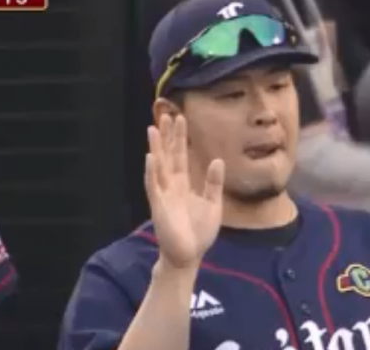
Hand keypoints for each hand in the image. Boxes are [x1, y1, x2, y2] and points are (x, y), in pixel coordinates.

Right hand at [145, 114, 225, 270]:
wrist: (189, 255)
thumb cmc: (199, 232)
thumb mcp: (213, 204)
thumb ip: (214, 183)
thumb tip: (218, 160)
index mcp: (183, 185)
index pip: (180, 156)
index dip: (180, 138)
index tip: (180, 118)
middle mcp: (170, 186)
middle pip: (168, 155)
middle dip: (167, 136)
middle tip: (167, 114)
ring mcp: (163, 195)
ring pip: (158, 166)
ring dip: (156, 147)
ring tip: (153, 128)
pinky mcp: (159, 206)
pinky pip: (154, 185)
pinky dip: (152, 171)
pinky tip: (151, 157)